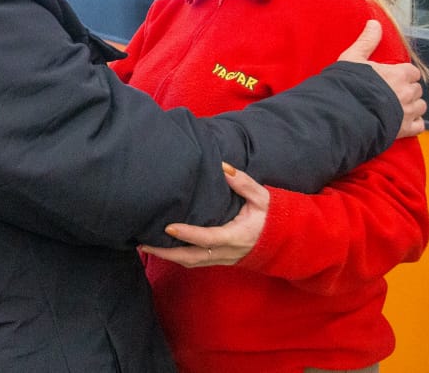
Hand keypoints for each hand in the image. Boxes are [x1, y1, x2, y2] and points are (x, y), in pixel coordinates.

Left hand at [138, 163, 267, 267]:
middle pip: (192, 258)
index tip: (168, 228)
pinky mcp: (219, 260)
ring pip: (191, 262)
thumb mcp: (263, 198)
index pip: (208, 237)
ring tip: (146, 246)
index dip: (188, 234)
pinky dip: (178, 256)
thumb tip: (223, 167)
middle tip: (143, 243)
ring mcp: (222, 259)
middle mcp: (226, 252)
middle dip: (166, 253)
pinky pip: (195, 261)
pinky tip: (164, 248)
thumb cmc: (273, 217)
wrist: (285, 242)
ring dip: (168, 256)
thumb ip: (243, 183)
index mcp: (236, 236)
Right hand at [338, 20, 425, 137]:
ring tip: (400, 107)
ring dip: (413, 106)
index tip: (395, 77)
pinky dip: (415, 124)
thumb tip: (374, 23)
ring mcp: (407, 111)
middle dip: (408, 90)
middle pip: (417, 89)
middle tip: (393, 92)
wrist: (345, 114)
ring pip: (421, 106)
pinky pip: (420, 126)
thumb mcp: (353, 58)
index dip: (404, 74)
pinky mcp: (405, 129)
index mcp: (398, 74)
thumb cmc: (348, 86)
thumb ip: (367, 41)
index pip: (412, 72)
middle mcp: (407, 92)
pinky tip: (404, 123)